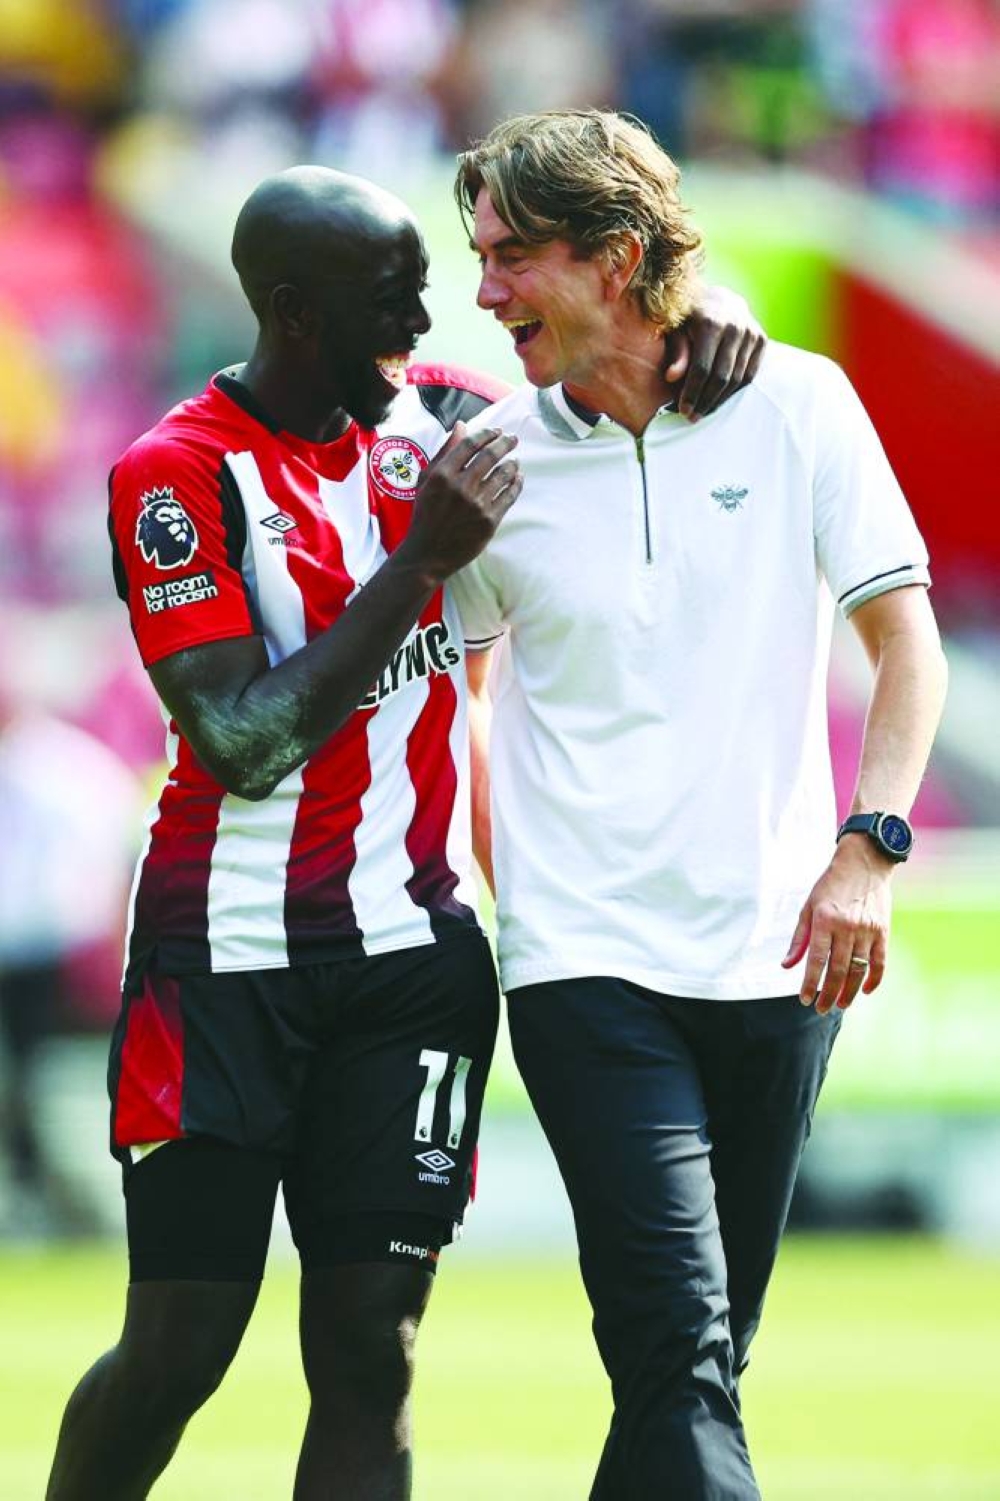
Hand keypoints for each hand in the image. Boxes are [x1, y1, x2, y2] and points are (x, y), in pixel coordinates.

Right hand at [400, 423, 521, 584]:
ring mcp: (476, 505)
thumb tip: (461, 426)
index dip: (487, 434)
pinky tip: (518, 478)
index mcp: (442, 475)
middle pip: (490, 455)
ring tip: (515, 461)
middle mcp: (460, 487)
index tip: (496, 431)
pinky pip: (509, 496)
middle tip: (513, 439)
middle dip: (505, 443)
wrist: (428, 554)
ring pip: (503, 474)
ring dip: (512, 463)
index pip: (470, 444)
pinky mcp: (489, 521)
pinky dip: (516, 484)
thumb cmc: (425, 514)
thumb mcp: (426, 481)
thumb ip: (444, 452)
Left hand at [665, 285, 765, 420]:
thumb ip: (677, 352)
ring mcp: (751, 333)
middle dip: (705, 401)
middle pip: (721, 376)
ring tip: (704, 412)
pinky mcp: (761, 340)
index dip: (692, 392)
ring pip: (737, 378)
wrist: (719, 298)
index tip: (683, 410)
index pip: (702, 368)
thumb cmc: (690, 317)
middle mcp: (736, 326)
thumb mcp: (677, 329)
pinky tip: (719, 400)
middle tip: (692, 417)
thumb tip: (671, 378)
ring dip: (720, 400)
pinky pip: (749, 374)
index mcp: (712, 322)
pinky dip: (734, 390)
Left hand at [781, 839, 893, 1013]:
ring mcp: (867, 930)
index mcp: (825, 920)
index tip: (805, 999)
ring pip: (859, 970)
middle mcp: (847, 927)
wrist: (864, 864)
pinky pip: (880, 962)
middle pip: (838, 970)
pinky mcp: (883, 931)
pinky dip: (874, 979)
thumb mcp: (808, 907)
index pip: (816, 960)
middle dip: (829, 993)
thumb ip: (799, 938)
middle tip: (822, 1009)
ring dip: (850, 992)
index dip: (810, 983)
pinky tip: (866, 991)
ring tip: (840, 1005)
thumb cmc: (830, 885)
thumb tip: (786, 966)